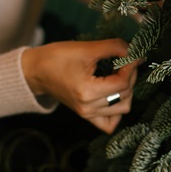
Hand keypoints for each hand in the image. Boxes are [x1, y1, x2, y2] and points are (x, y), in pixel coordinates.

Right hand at [21, 39, 138, 133]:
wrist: (36, 71)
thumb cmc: (56, 58)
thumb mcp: (86, 48)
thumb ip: (114, 48)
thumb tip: (134, 51)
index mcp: (87, 91)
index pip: (122, 83)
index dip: (131, 66)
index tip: (131, 54)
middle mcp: (88, 107)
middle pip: (125, 95)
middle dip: (130, 75)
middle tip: (124, 60)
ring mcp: (87, 114)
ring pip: (123, 109)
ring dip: (127, 91)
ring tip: (119, 75)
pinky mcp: (86, 115)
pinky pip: (110, 123)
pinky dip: (117, 110)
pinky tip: (115, 94)